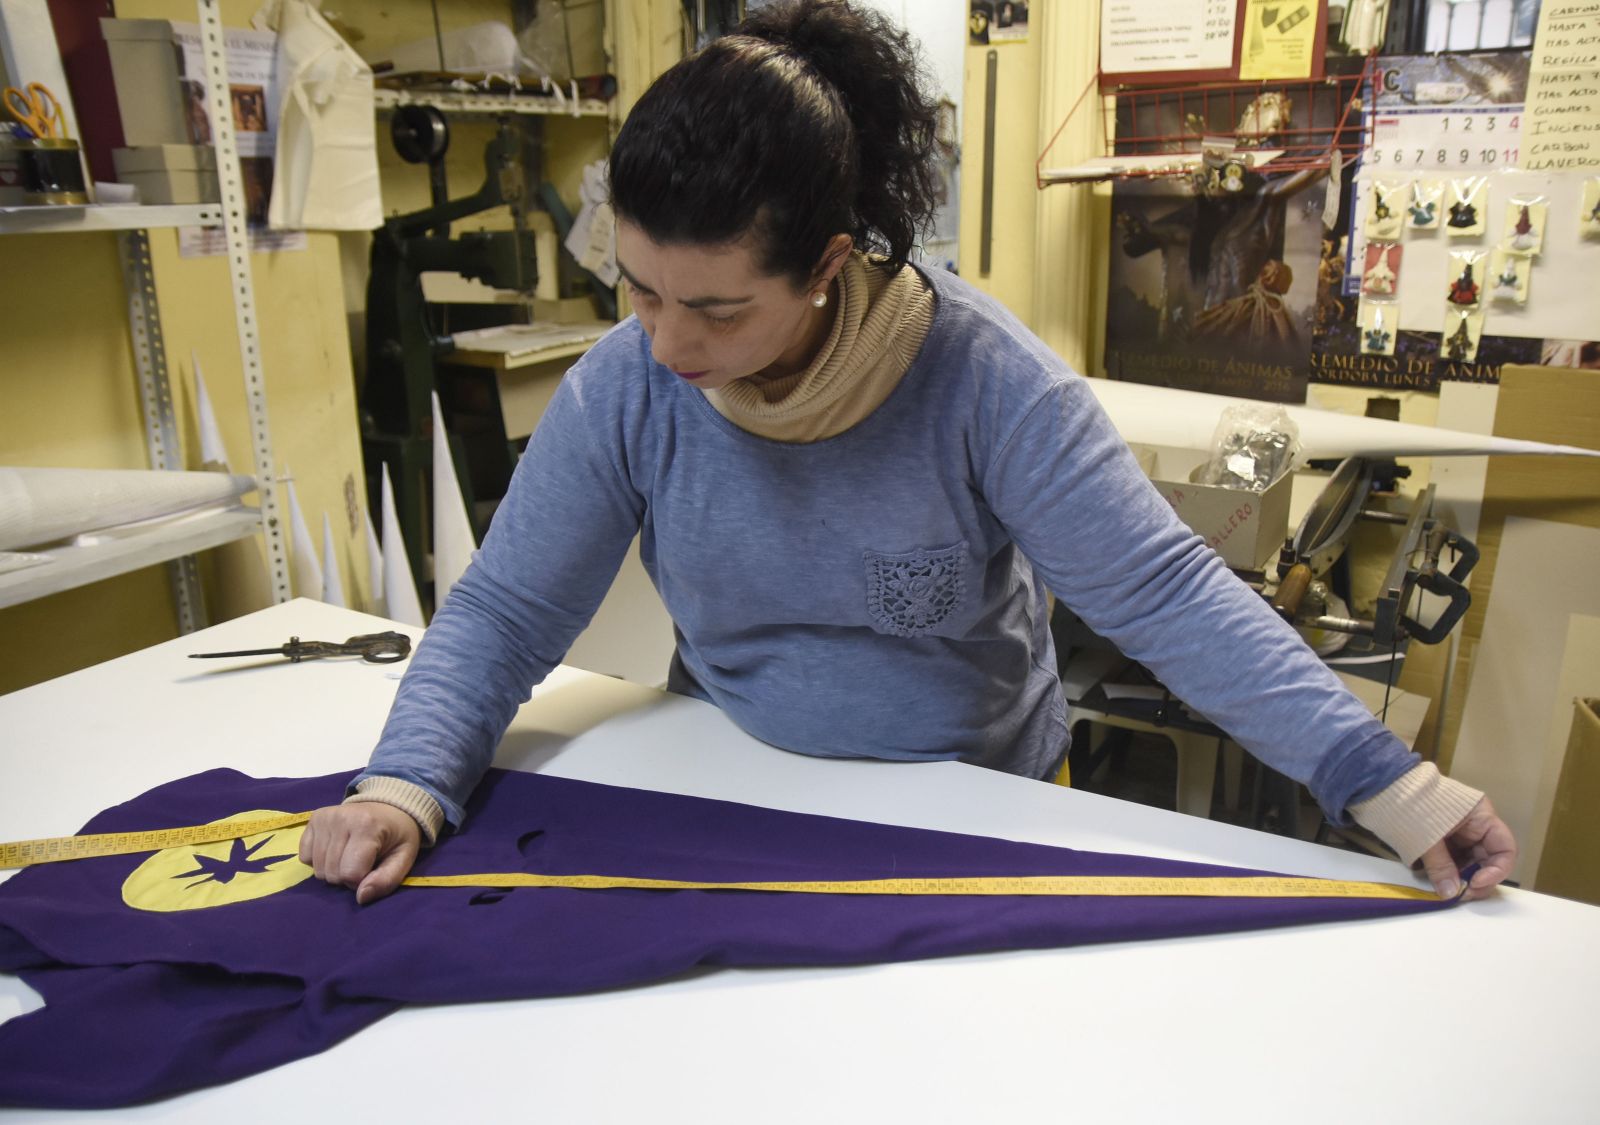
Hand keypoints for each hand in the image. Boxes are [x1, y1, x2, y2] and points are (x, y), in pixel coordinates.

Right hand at [299, 802, 420, 904]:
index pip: (350, 873)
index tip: (372, 869)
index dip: (361, 880)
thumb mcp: (404, 858)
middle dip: (347, 876)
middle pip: (332, 873)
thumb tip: (360, 897)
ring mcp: (324, 818)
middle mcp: (341, 818)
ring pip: (317, 868)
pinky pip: (304, 856)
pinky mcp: (313, 819)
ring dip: (333, 870)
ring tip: (349, 855)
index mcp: (367, 826)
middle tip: (361, 862)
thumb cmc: (397, 836)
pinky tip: (335, 850)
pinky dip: (318, 860)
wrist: (388, 807)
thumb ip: (386, 880)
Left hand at [1417, 796, 1516, 901]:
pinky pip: (1450, 859)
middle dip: (1475, 879)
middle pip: (1487, 860)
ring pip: (1468, 862)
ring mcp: (1457, 832)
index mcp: (1481, 816)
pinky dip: (1444, 871)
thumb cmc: (1409, 803)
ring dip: (1458, 878)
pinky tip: (1433, 880)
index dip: (1496, 871)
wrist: (1381, 785)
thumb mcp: (1427, 837)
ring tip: (1444, 890)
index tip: (1475, 884)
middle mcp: (1474, 825)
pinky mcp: (1441, 838)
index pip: (1505, 849)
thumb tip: (1451, 894)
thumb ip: (1441, 866)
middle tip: (1458, 895)